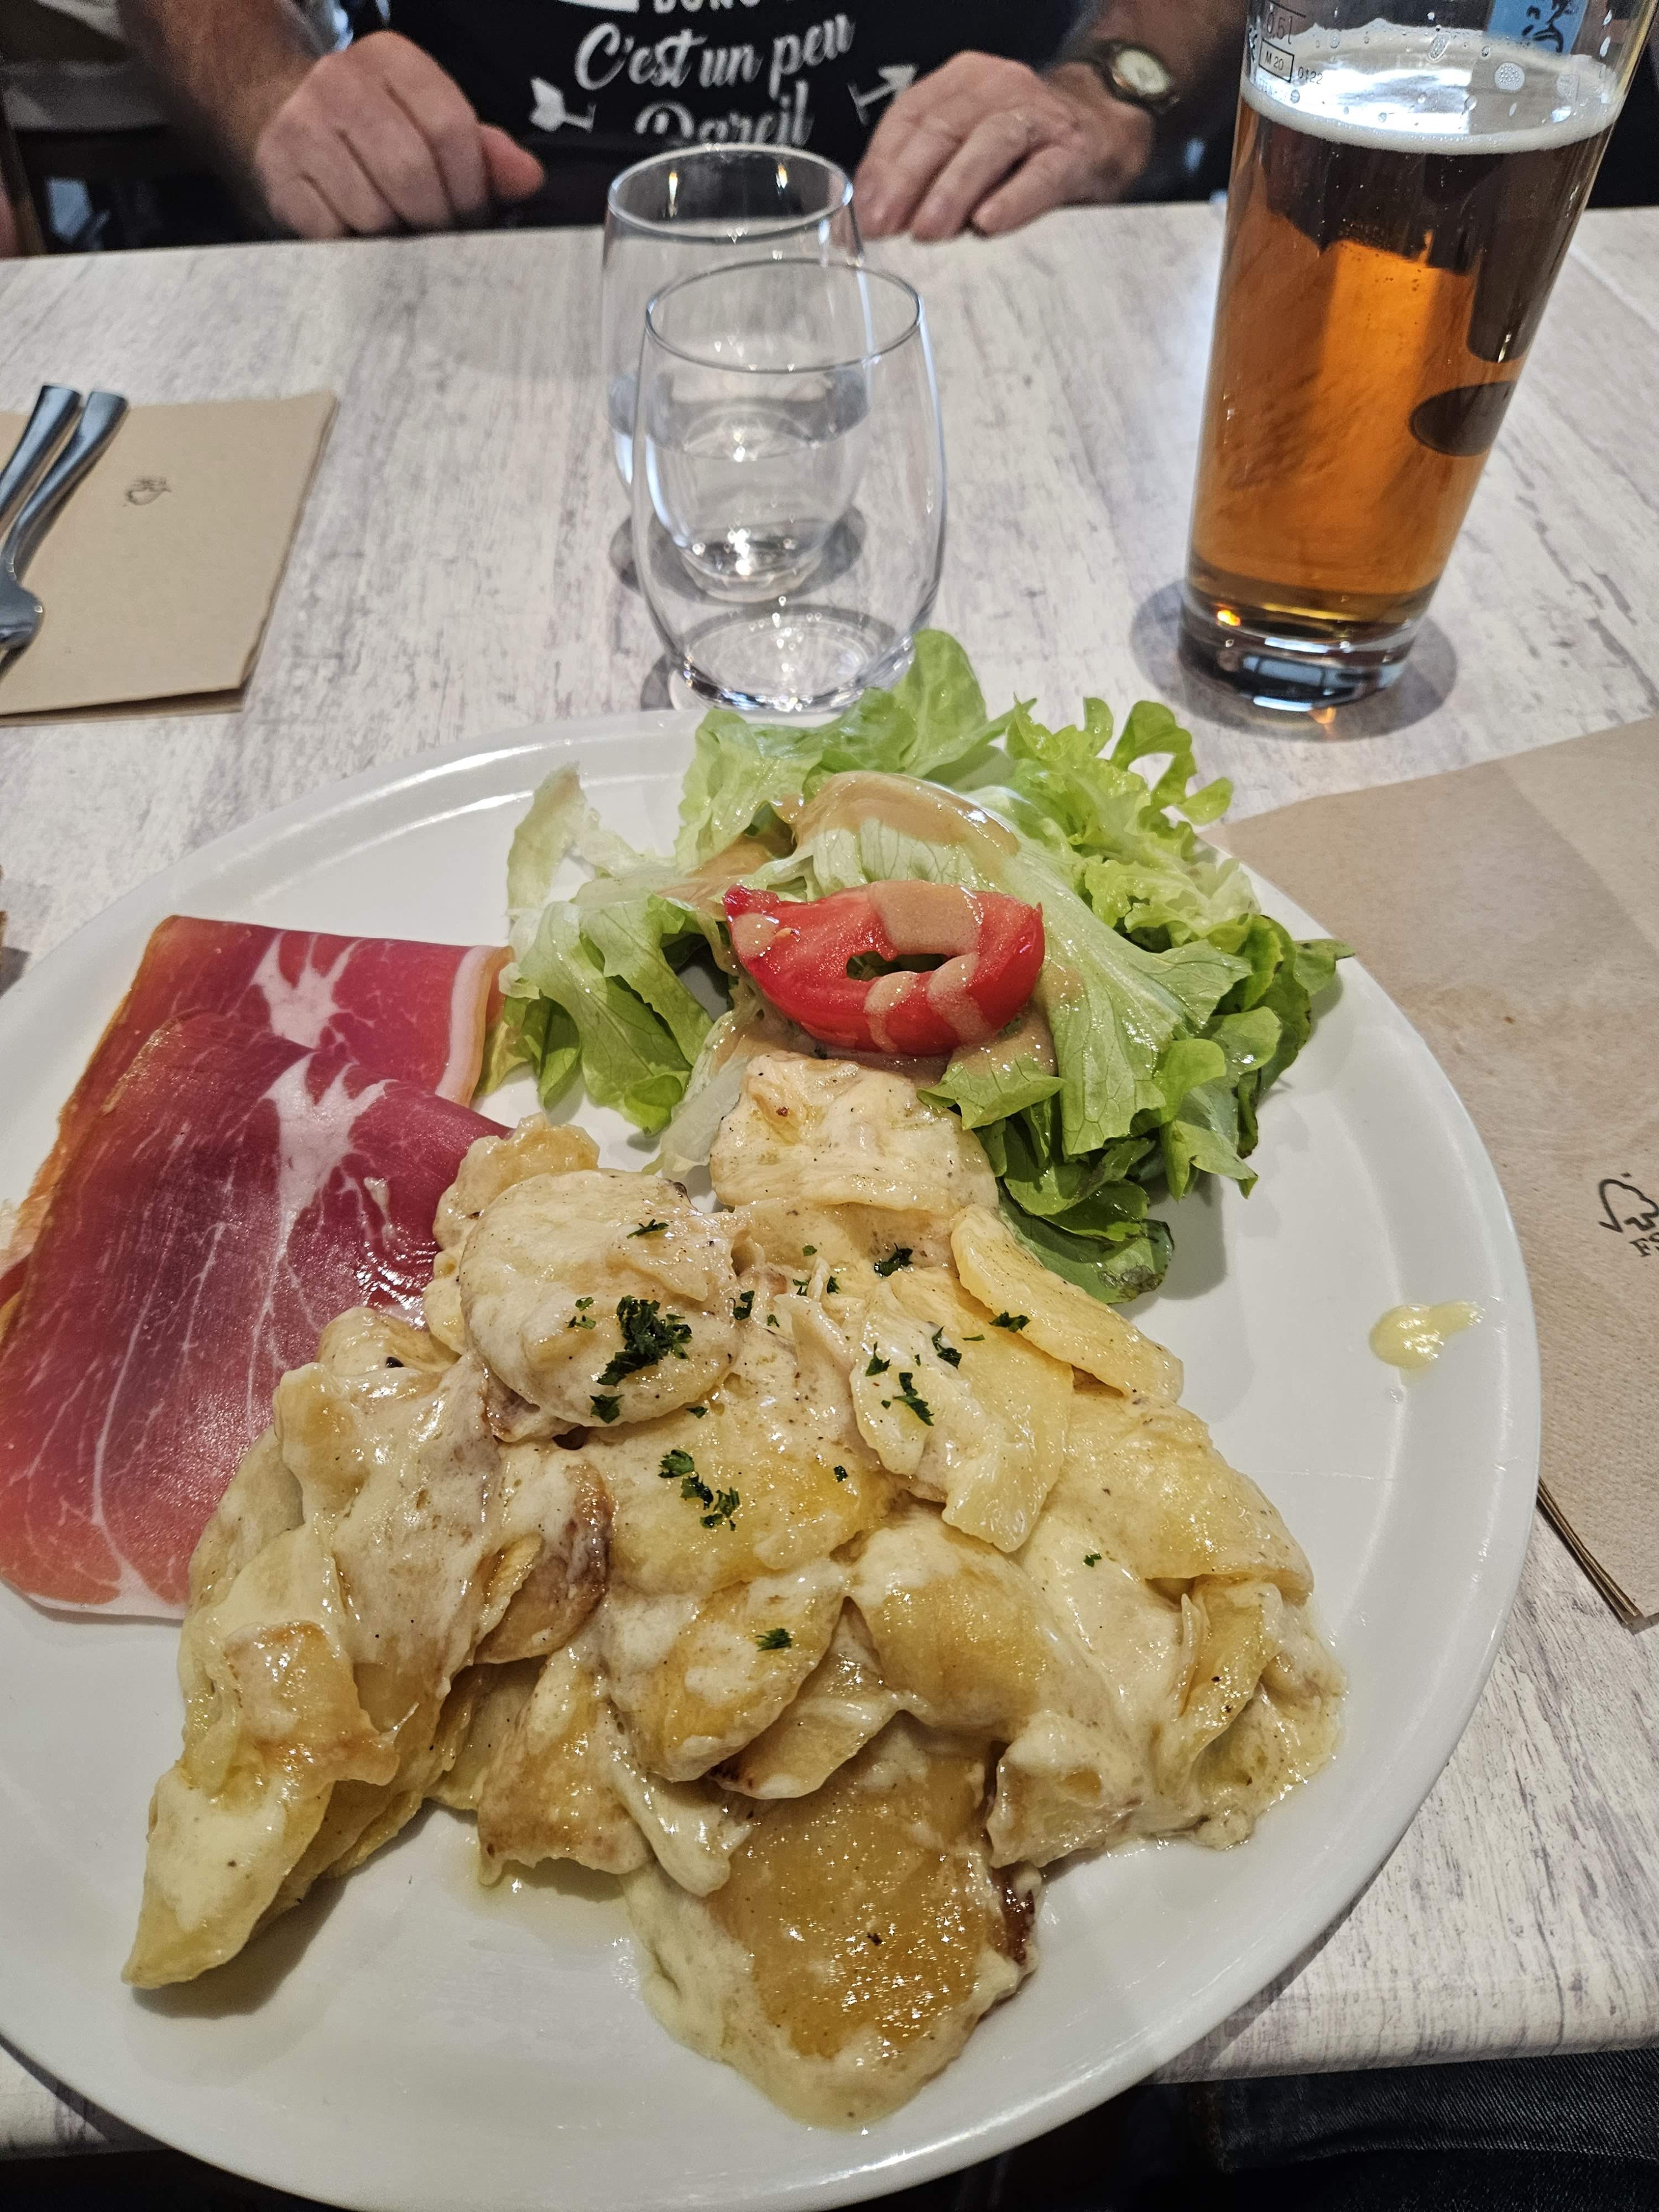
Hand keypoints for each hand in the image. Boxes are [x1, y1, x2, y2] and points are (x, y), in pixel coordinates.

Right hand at [249, 31, 544, 238]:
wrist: (280, 117)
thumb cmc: (374, 130)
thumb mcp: (429, 121)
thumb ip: (483, 149)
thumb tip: (528, 178)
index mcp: (389, 59)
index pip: (449, 128)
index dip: (472, 187)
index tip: (474, 217)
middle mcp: (338, 81)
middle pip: (411, 171)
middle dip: (438, 220)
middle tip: (444, 241)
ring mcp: (300, 127)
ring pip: (374, 211)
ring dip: (399, 242)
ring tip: (404, 241)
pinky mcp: (277, 175)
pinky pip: (333, 234)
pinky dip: (358, 251)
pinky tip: (365, 242)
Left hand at [854, 52, 1153, 241]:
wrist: (1103, 132)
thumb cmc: (1023, 149)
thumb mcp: (967, 145)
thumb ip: (921, 169)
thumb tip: (871, 215)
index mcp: (963, 82)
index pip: (910, 115)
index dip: (882, 165)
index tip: (863, 212)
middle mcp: (999, 87)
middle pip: (943, 129)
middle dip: (907, 182)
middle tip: (885, 228)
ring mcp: (1038, 116)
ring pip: (987, 144)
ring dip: (952, 189)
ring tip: (928, 231)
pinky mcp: (1073, 151)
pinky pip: (1040, 174)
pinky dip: (1012, 198)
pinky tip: (989, 224)